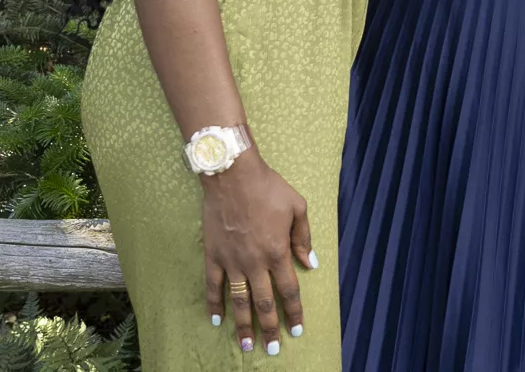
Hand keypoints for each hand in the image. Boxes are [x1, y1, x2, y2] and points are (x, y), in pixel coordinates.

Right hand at [201, 150, 315, 354]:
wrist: (233, 175)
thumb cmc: (269, 188)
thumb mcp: (297, 207)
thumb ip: (303, 238)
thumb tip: (311, 263)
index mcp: (277, 251)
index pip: (288, 290)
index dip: (293, 312)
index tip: (297, 330)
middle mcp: (255, 262)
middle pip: (263, 303)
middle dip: (270, 328)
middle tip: (271, 349)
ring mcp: (232, 261)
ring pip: (238, 301)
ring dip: (243, 325)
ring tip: (247, 344)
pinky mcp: (213, 255)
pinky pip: (213, 286)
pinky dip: (214, 304)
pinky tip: (216, 320)